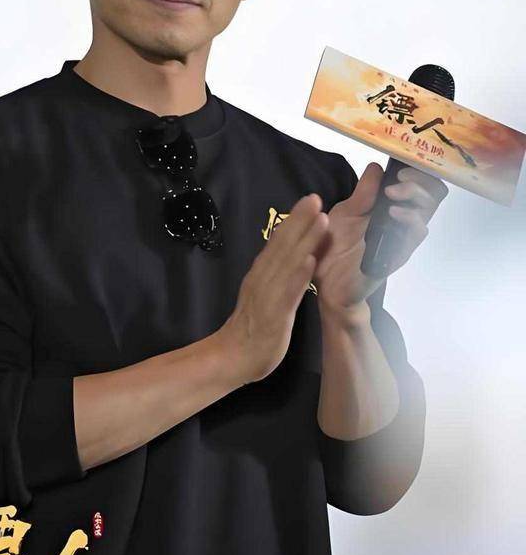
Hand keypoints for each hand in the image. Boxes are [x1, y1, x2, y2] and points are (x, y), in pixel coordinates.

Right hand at [223, 193, 329, 383]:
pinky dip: (299, 275)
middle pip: (283, 244)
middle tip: (316, 198)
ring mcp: (269, 294)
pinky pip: (288, 292)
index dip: (295, 220)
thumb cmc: (252, 326)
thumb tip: (289, 255)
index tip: (310, 199)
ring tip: (321, 220)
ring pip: (288, 262)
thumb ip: (274, 274)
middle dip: (301, 220)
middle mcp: (264, 278)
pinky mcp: (275, 313)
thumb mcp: (264, 293)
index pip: (278, 241)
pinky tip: (310, 261)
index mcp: (262, 273)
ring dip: (305, 240)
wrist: (233, 356)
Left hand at [312, 162, 448, 313]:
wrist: (325, 279)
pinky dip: (409, 219)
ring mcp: (403, 237)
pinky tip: (393, 213)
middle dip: (420, 180)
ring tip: (392, 194)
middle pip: (432, 194)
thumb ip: (363, 192)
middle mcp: (402, 220)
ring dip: (414, 195)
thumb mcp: (346, 211)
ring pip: (427, 211)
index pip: (419, 183)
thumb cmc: (335, 245)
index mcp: (390, 206)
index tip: (401, 165)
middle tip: (399, 178)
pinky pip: (416, 235)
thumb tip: (377, 166)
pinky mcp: (399, 254)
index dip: (418, 170)